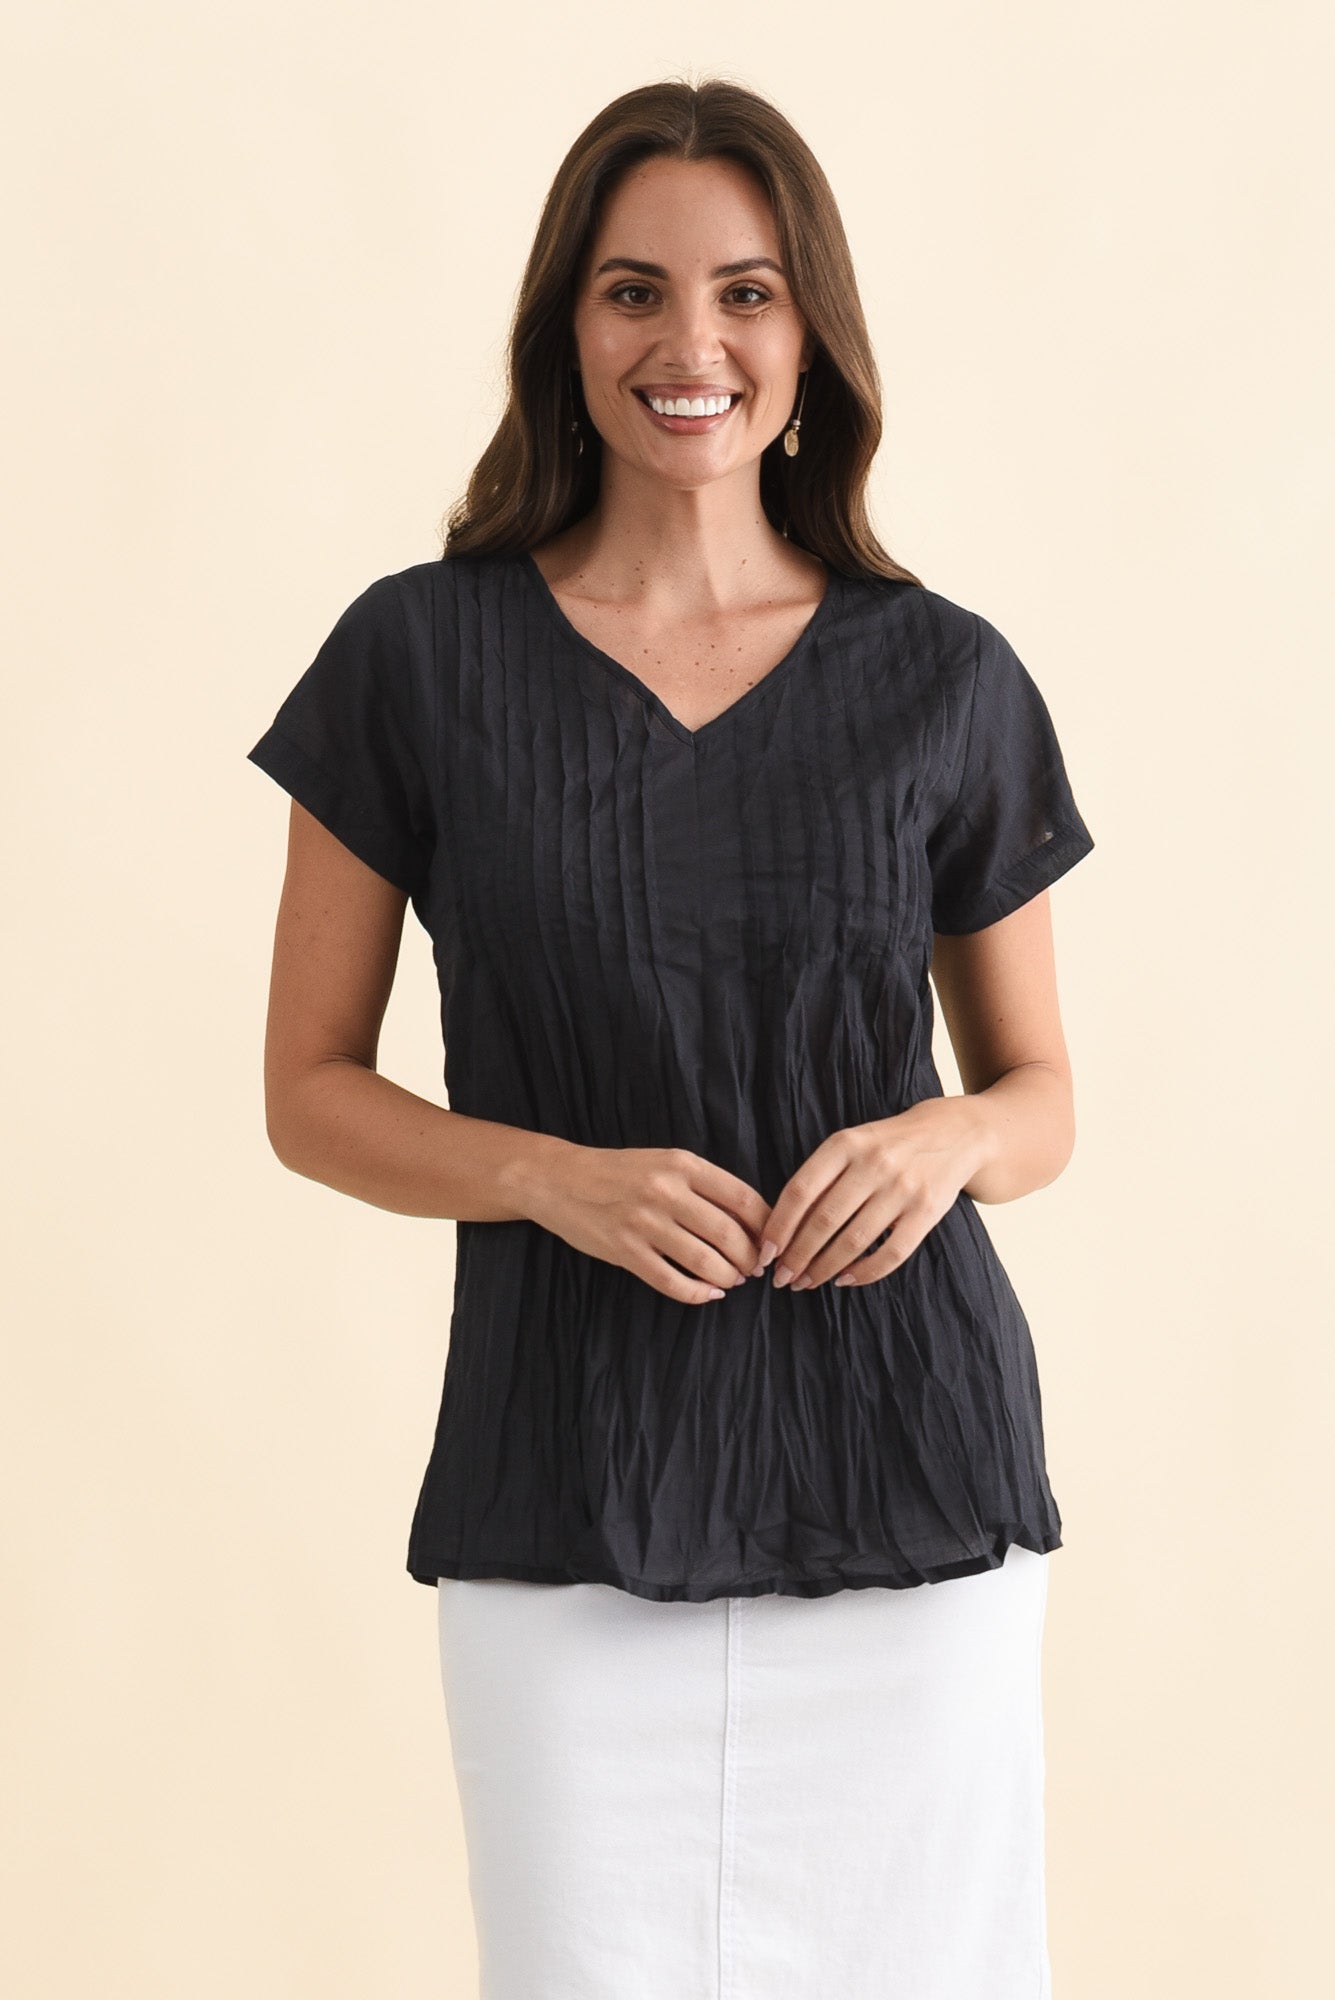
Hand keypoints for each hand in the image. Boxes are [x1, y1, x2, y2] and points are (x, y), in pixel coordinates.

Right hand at [527, 1144, 769, 1305]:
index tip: (771, 1242)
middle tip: (753, 1268)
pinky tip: (708, 1293)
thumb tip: (751, 1221)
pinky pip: (672, 1282)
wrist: (559, 1179)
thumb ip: (704, 1186)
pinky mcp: (625, 1251)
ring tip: (732, 1280)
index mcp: (683, 1165)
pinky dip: (698, 1294)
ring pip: (705, 1262)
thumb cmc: (620, 1172)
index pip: (743, 1199)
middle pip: (729, 1235)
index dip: (766, 1226)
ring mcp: (644, 1223)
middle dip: (750, 1259)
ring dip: (727, 1277)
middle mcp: (666, 1191)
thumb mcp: (665, 1162)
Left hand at [758, 1099, 988, 1291]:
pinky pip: (890, 1253)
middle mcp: (873, 1164)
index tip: (765, 1253)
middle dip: (797, 1256)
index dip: (778, 1226)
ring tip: (807, 1282)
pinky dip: (864, 1273)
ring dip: (824, 1268)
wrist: (954, 1133)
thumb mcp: (851, 1143)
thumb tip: (780, 1228)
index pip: (800, 1191)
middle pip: (823, 1221)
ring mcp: (903, 1188)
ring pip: (853, 1241)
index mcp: (845, 1144)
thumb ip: (820, 1177)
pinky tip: (844, 1280)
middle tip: (782, 1277)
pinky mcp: (927, 1211)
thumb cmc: (887, 1144)